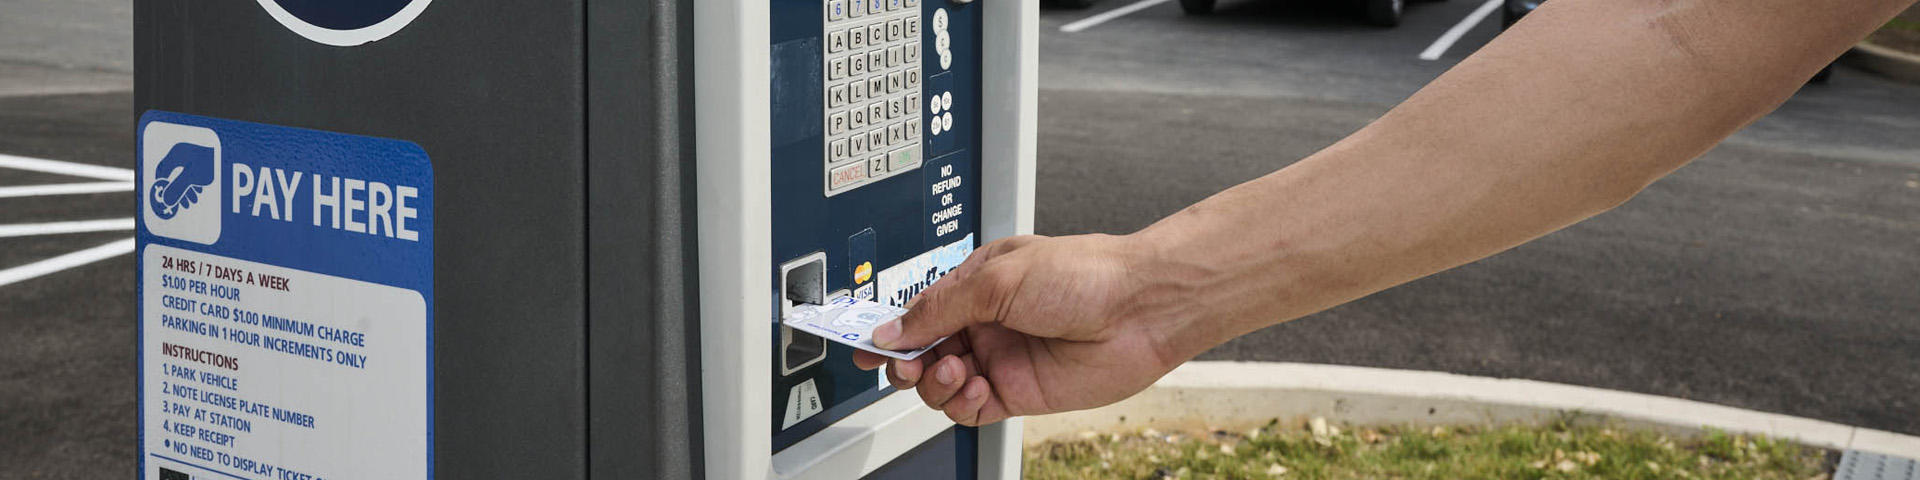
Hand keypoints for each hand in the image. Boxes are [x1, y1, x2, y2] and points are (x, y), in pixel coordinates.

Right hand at [853, 234, 1206, 425]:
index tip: (860, 342)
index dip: (887, 328)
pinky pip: (969, 408)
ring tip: (950, 372)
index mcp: (976, 283)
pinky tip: (971, 389)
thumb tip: (891, 328)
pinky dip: (960, 403)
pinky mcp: (1018, 392)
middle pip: (921, 351)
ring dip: (933, 382)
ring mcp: (1000, 358)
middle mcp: (985, 321)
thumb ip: (938, 305)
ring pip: (939, 384)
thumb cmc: (1086, 274)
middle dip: (904, 361)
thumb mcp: (998, 277)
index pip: (917, 310)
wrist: (1142, 308)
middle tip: (904, 364)